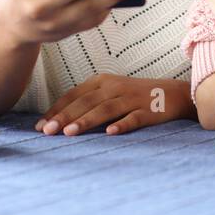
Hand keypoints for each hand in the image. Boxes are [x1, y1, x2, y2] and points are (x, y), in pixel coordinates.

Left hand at [34, 75, 189, 135]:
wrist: (174, 94)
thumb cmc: (134, 96)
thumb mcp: (109, 93)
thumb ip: (87, 103)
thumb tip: (58, 121)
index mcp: (101, 81)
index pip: (73, 95)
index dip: (56, 110)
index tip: (40, 126)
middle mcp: (114, 87)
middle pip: (85, 102)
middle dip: (64, 117)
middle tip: (48, 131)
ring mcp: (132, 98)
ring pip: (105, 109)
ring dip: (86, 121)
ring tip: (69, 133)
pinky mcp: (149, 110)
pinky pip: (134, 118)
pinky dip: (122, 124)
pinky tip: (110, 133)